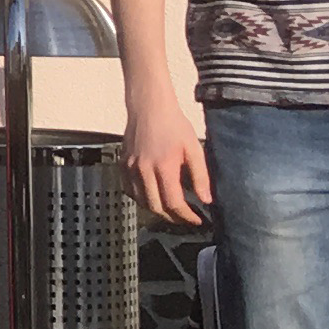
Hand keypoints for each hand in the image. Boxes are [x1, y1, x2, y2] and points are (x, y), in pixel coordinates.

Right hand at [123, 88, 206, 227]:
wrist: (149, 107)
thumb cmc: (174, 125)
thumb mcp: (194, 148)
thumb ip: (201, 176)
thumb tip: (206, 200)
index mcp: (164, 166)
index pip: (173, 203)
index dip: (186, 216)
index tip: (198, 220)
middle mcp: (143, 170)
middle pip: (156, 207)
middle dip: (173, 218)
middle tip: (187, 219)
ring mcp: (130, 168)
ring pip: (141, 201)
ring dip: (157, 210)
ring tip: (172, 211)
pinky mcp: (122, 165)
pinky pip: (129, 190)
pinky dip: (141, 199)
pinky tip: (153, 196)